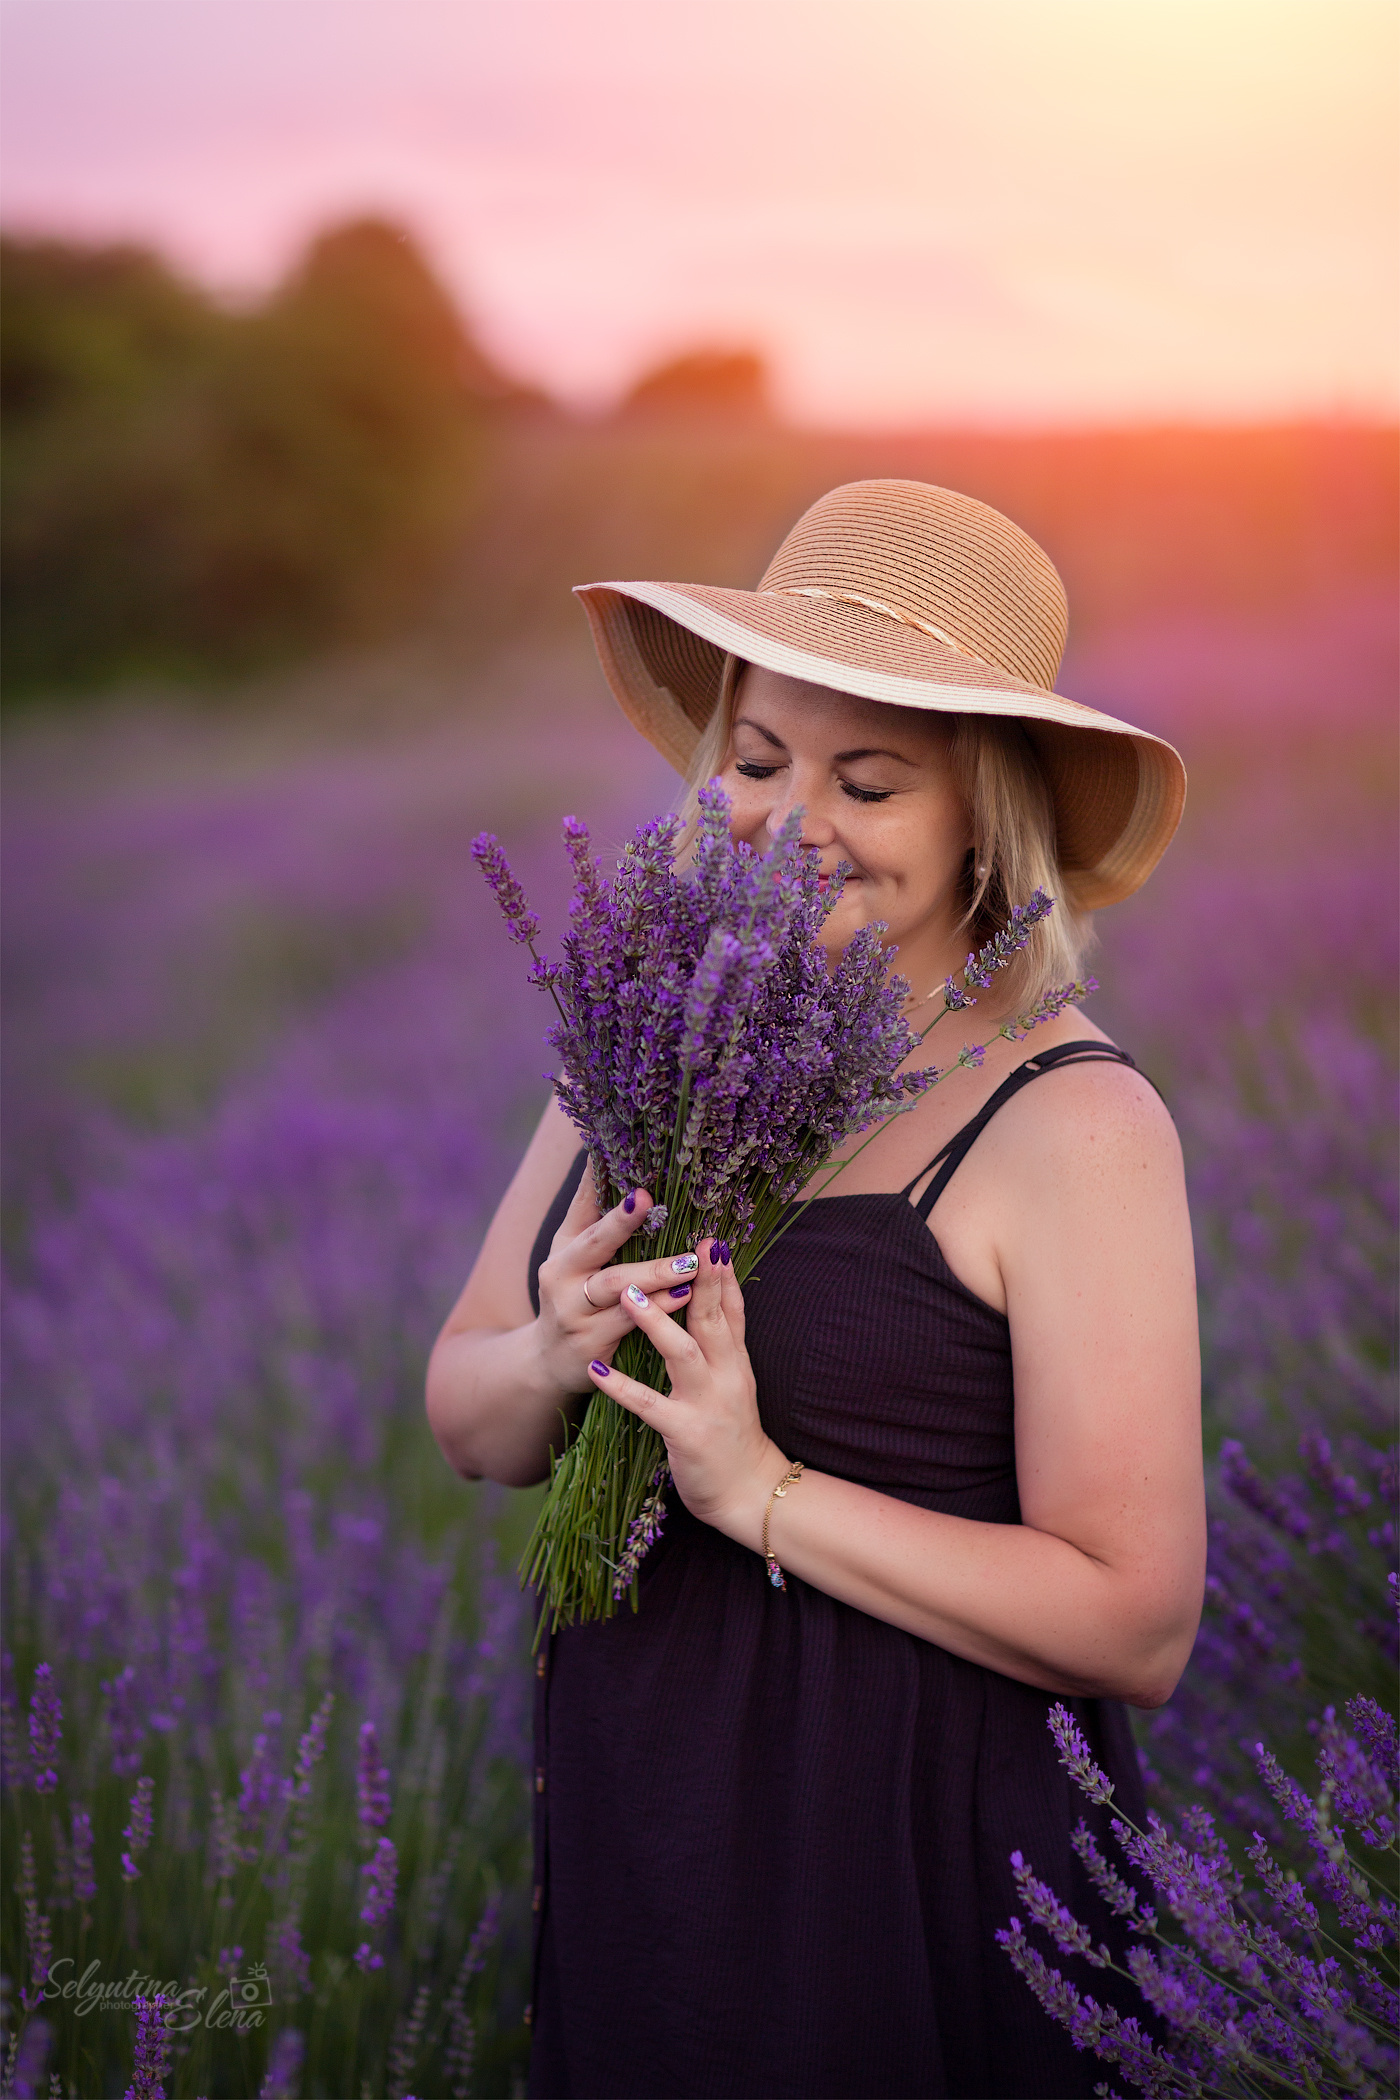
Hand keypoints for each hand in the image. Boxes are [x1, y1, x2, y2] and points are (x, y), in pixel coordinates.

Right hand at [533, 1164, 700, 1398]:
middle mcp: (561, 1279)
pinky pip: (629, 1325)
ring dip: (655, 1274)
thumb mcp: (571, 1253)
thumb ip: (587, 1209)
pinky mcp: (592, 1346)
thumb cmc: (572, 1293)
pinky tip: (685, 1298)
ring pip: (616, 1289)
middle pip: (595, 1248)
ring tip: (690, 1262)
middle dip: (623, 1226)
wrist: (548, 1361)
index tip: (636, 1185)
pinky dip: (659, 1310)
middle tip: (653, 1204)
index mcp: (562, 1251)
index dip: (605, 1195)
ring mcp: (574, 1315)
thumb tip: (599, 1153)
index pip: (584, 1215)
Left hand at [585, 1238, 784, 1545]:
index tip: (712, 1237)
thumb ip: (728, 1336)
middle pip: (712, 1319)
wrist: (749, 1493)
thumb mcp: (738, 1378)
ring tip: (628, 1294)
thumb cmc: (733, 1432)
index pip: (732, 1307)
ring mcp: (706, 1403)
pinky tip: (596, 1371)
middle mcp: (726, 1375)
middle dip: (699, 1280)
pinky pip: (649, 1406)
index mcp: (735, 1361)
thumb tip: (725, 1289)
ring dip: (656, 1322)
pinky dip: (622, 1387)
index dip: (723, 1272)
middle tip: (684, 1244)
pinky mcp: (685, 1433)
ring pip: (683, 1353)